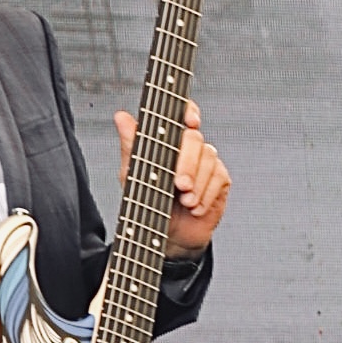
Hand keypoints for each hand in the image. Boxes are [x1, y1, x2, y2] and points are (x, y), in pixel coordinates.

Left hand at [114, 99, 228, 258]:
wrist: (163, 232)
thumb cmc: (146, 198)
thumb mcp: (131, 173)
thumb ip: (130, 144)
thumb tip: (121, 116)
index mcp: (168, 140)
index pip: (183, 114)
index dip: (189, 111)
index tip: (190, 122)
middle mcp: (189, 147)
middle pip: (195, 140)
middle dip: (187, 164)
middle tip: (179, 184)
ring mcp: (207, 162)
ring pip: (209, 159)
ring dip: (197, 183)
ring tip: (184, 200)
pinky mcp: (220, 180)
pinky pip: (218, 179)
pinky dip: (205, 195)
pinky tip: (194, 207)